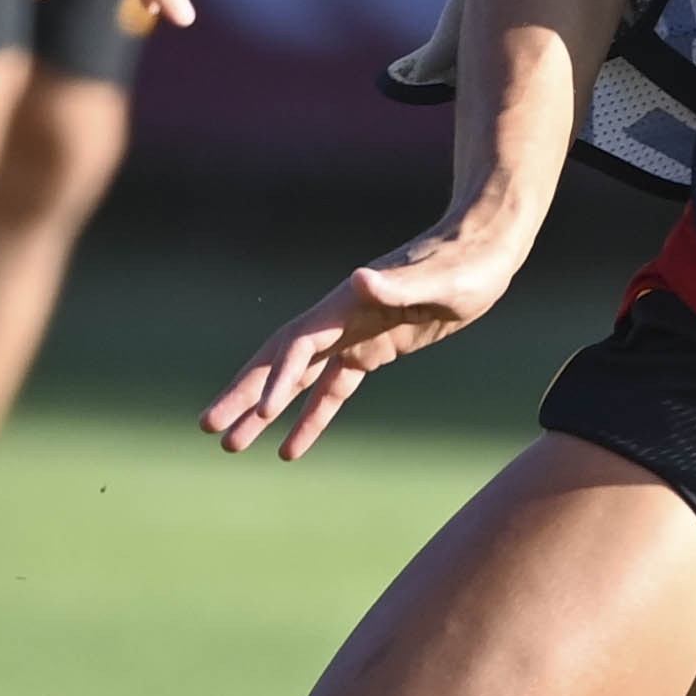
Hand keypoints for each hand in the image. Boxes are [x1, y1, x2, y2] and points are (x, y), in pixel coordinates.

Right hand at [205, 224, 526, 457]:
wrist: (486, 247)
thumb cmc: (468, 260)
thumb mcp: (442, 278)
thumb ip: (400, 282)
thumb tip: (358, 279)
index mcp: (348, 303)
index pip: (301, 346)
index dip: (279, 379)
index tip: (261, 414)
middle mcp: (341, 318)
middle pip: (280, 360)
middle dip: (245, 394)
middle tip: (209, 428)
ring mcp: (354, 333)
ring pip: (297, 378)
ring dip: (264, 409)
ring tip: (232, 445)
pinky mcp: (373, 347)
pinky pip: (331, 387)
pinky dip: (310, 416)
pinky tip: (291, 448)